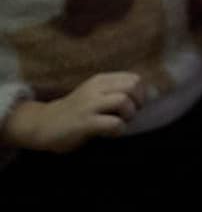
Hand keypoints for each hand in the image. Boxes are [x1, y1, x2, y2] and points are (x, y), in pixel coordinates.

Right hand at [2, 73, 143, 152]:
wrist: (44, 125)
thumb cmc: (76, 111)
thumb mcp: (95, 94)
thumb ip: (116, 91)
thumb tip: (148, 95)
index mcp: (101, 80)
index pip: (134, 78)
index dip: (141, 93)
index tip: (134, 105)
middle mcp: (95, 89)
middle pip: (132, 86)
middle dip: (138, 102)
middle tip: (129, 115)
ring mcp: (89, 105)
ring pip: (123, 101)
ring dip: (128, 115)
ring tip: (120, 122)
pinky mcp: (84, 123)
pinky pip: (113, 123)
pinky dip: (119, 129)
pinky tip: (111, 133)